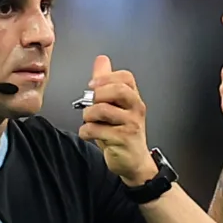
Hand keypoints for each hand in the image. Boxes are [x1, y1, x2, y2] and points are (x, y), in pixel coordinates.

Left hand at [76, 54, 152, 181]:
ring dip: (88, 116)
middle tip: (89, 103)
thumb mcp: (115, 106)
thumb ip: (107, 82)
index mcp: (134, 98)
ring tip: (89, 121)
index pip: (125, 77)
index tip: (92, 86)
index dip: (106, 78)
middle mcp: (136, 109)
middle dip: (96, 95)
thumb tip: (102, 60)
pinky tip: (88, 134)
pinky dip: (85, 132)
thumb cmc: (123, 133)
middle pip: (117, 90)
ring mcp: (131, 124)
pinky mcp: (123, 139)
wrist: (133, 162)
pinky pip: (96, 129)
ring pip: (102, 110)